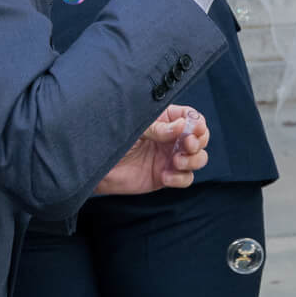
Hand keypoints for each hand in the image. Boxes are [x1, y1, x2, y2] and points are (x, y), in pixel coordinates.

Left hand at [95, 106, 209, 195]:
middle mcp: (171, 138)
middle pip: (200, 138)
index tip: (193, 129)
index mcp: (165, 119)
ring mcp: (169, 157)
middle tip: (187, 145)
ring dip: (193, 160)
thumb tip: (182, 125)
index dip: (197, 123)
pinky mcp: (165, 176)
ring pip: (198, 158)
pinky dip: (181, 178)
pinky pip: (185, 179)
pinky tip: (166, 176)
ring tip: (176, 161)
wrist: (95, 167)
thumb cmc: (111, 139)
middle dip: (198, 142)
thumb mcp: (135, 128)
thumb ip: (158, 128)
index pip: (192, 117)